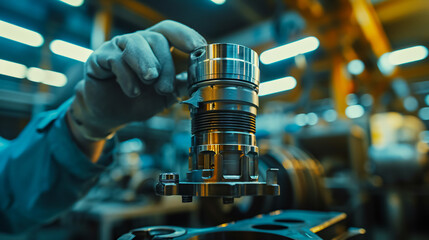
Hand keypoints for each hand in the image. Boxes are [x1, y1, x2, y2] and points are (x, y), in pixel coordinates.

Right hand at [68, 20, 205, 141]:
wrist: (110, 115)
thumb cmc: (138, 101)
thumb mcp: (165, 96)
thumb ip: (181, 86)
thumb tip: (200, 81)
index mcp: (156, 48)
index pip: (172, 32)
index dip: (186, 36)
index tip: (199, 48)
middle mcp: (138, 42)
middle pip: (157, 38)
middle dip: (166, 64)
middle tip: (165, 88)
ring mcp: (118, 47)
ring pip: (136, 43)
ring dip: (147, 63)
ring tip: (150, 80)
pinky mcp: (100, 57)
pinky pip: (116, 60)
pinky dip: (128, 78)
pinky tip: (133, 91)